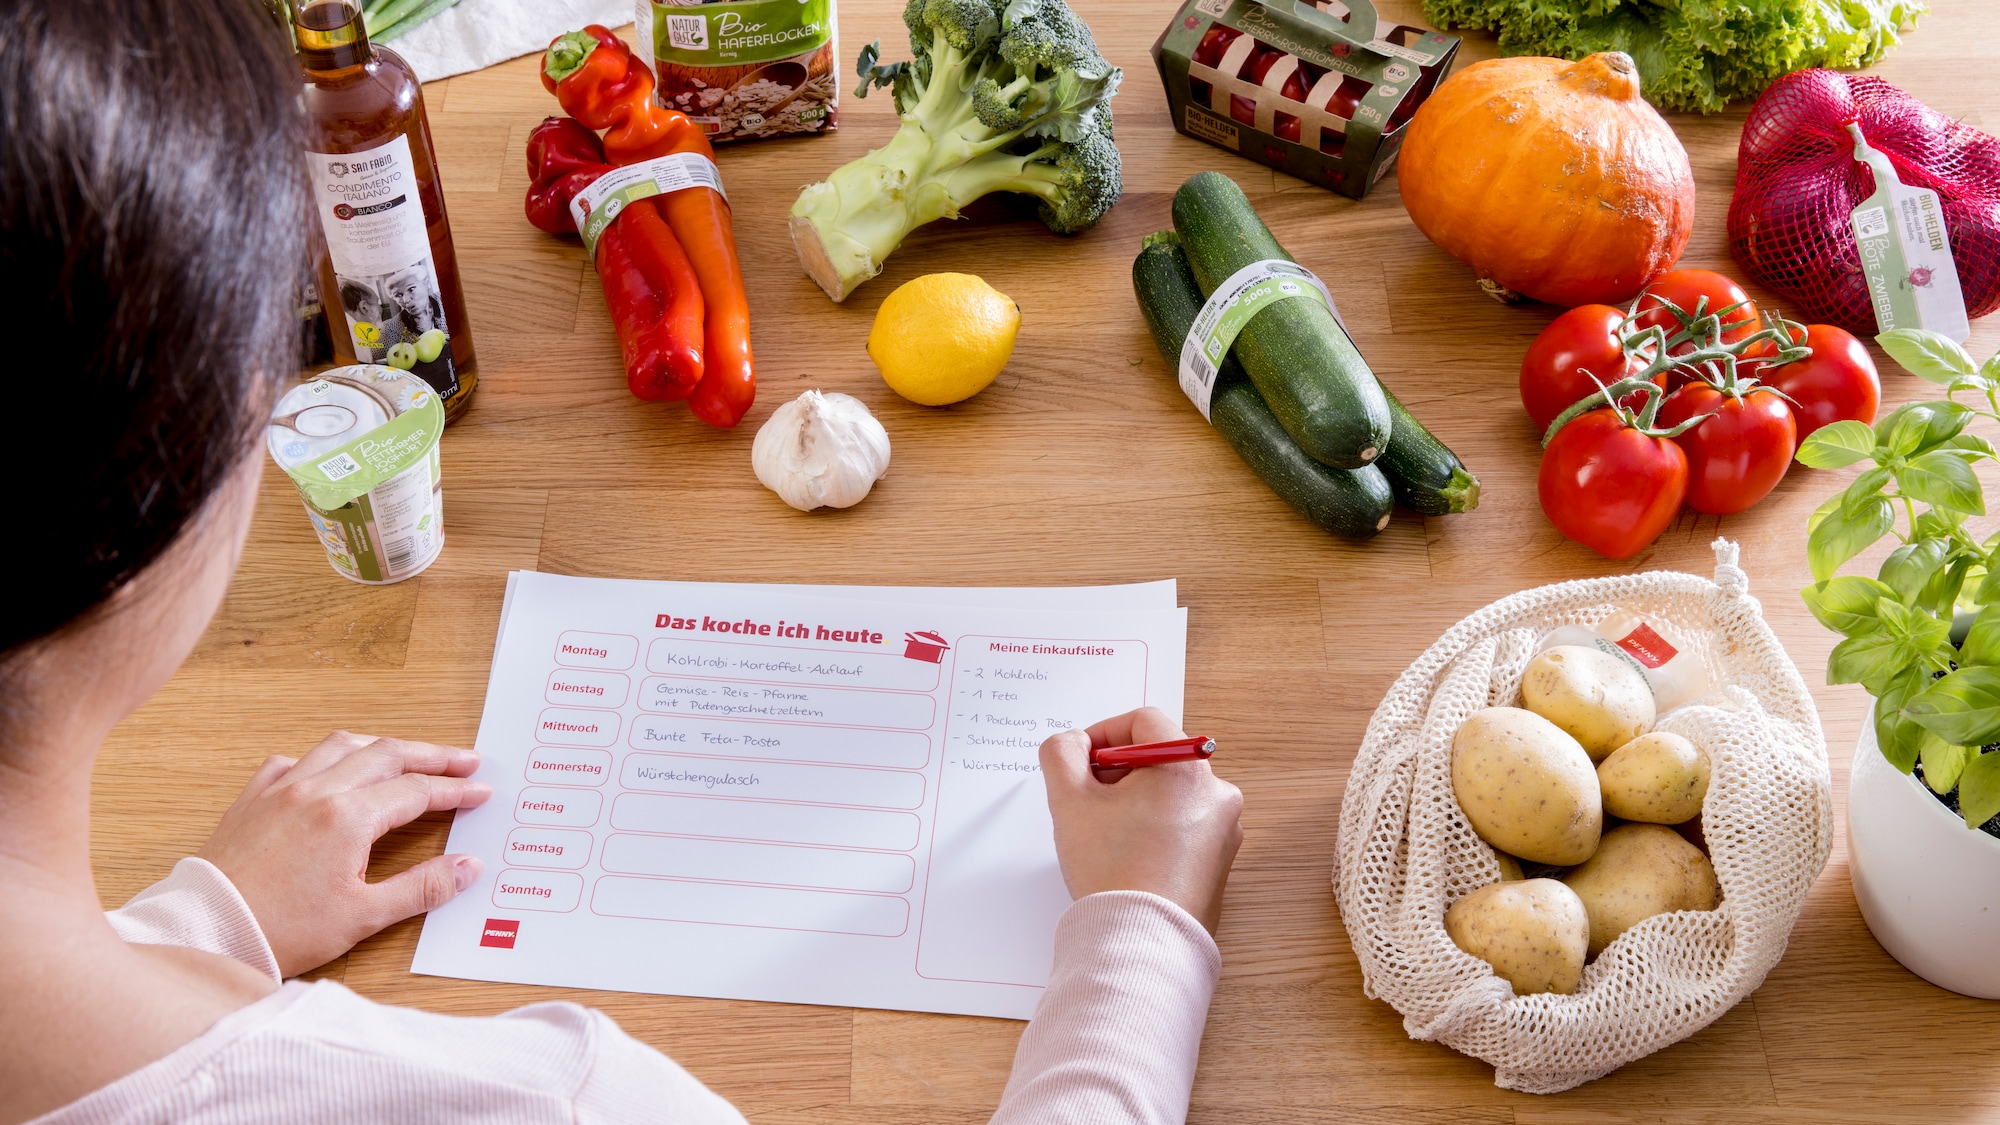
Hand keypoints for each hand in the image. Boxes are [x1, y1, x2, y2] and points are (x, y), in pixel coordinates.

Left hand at [197, 732, 491, 976]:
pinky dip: (322, 758)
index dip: (455, 790)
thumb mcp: (364, 917)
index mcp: (347, 817)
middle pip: (387, 753)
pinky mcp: (252, 799)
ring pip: (342, 746)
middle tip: (464, 761)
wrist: (206, 934)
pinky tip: (329, 773)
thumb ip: (422, 887)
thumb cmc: (279, 931)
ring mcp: (281, 789)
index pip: (417, 790)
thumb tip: (468, 866)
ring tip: (407, 755)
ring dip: (381, 746)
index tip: (480, 793)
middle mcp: (316, 791)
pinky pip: (292, 761)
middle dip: (432, 755)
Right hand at [1039, 707, 1243, 933]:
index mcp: (1186, 767)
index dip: (1103, 733)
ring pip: (1171, 793)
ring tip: (1106, 831)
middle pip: (1160, 757)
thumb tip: (1070, 744)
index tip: (1080, 760)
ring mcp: (1224, 829)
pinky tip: (1129, 855)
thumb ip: (1061, 754)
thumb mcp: (1069, 801)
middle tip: (1087, 798)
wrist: (1143, 940)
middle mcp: (1216, 793)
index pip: (1143, 722)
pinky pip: (1184, 826)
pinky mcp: (1220, 860)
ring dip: (1136, 800)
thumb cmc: (1113, 871)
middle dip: (1118, 771)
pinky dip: (1156, 828)